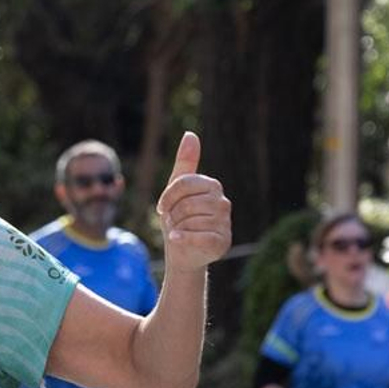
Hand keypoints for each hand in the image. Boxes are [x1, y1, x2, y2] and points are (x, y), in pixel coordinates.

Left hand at [156, 132, 231, 273]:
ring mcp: (226, 223)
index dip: (167, 197)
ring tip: (182, 232)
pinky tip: (179, 241)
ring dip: (177, 229)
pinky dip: (181, 240)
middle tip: (176, 223)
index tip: (163, 208)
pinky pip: (196, 237)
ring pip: (190, 221)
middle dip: (173, 216)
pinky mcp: (223, 242)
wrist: (182, 253)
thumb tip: (191, 134)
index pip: (183, 183)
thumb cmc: (179, 219)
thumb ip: (185, 163)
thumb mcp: (176, 190)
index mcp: (212, 186)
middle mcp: (223, 203)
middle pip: (186, 204)